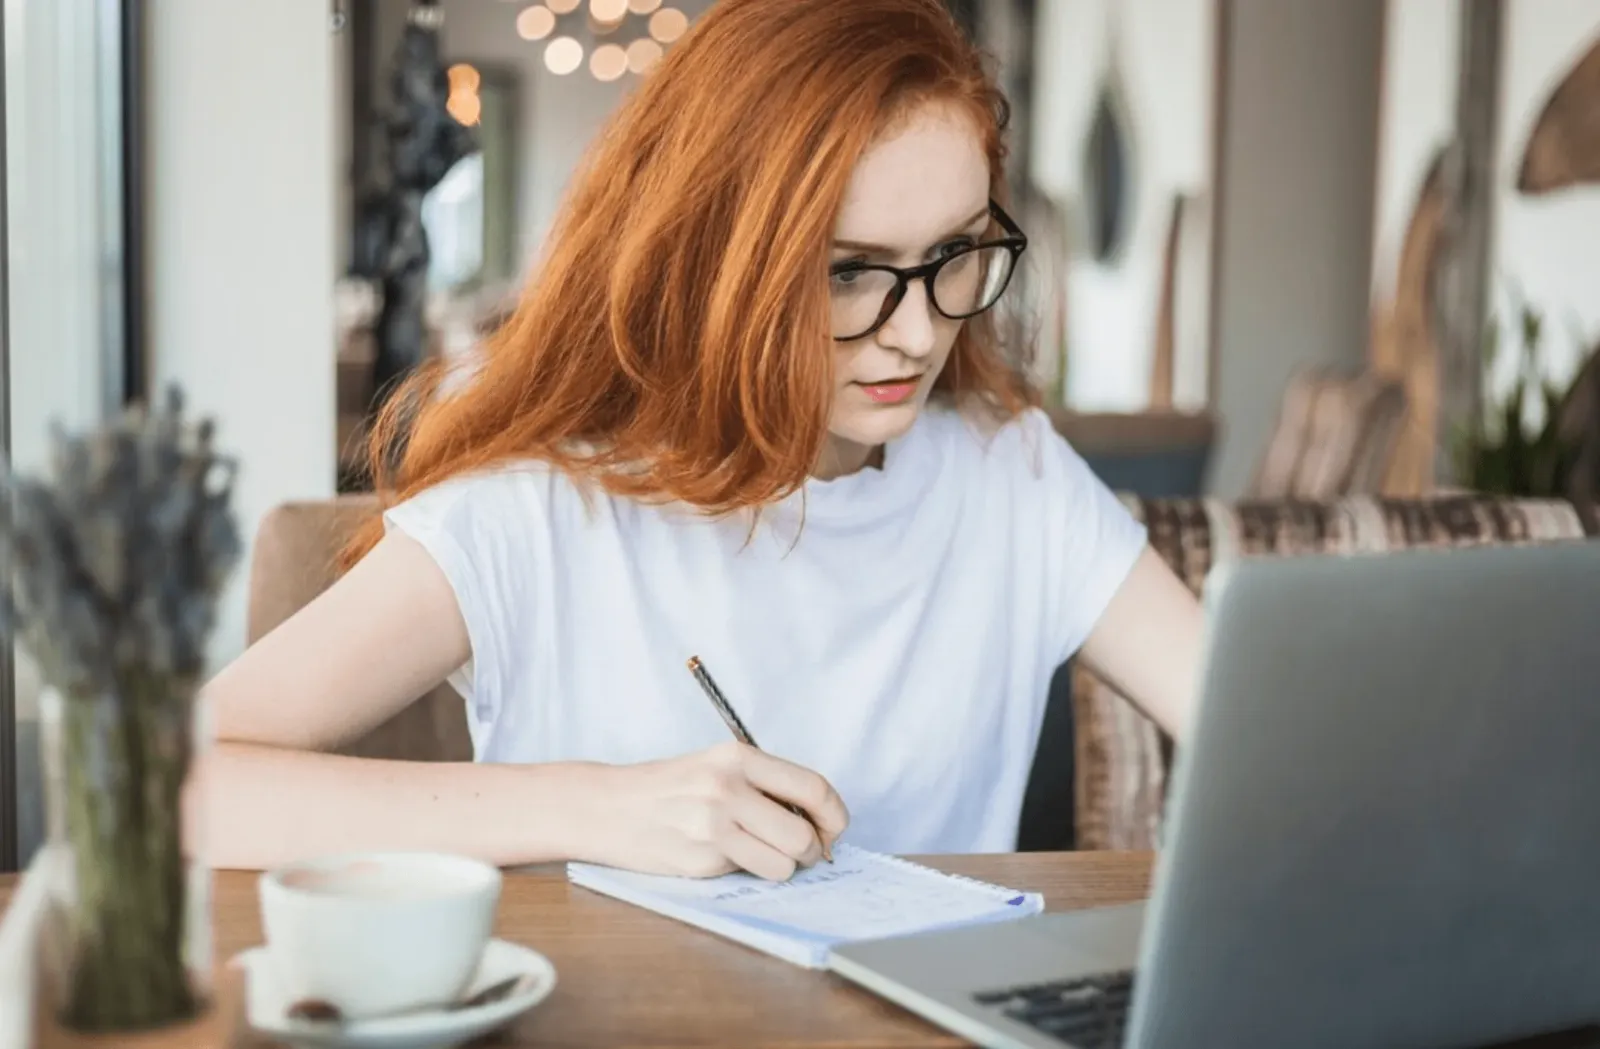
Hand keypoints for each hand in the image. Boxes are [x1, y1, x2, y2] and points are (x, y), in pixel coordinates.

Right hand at [588, 742, 848, 880]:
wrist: (607, 806)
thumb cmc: (668, 787)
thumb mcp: (717, 766)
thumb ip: (764, 785)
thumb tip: (818, 820)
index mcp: (737, 757)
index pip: (813, 787)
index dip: (834, 815)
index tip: (834, 829)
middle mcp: (727, 788)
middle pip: (804, 834)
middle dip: (813, 851)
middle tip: (804, 852)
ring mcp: (712, 827)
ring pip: (783, 864)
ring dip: (782, 866)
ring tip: (760, 854)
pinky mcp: (700, 860)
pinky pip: (748, 875)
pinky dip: (746, 871)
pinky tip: (721, 855)